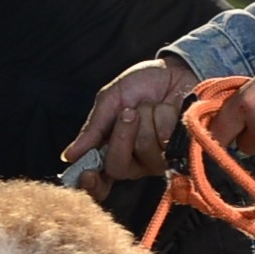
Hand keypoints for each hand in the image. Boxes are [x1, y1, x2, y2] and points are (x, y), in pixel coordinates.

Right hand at [65, 57, 198, 184]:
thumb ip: (93, 128)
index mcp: (112, 152)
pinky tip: (172, 110)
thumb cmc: (143, 85)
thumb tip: (70, 155)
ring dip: (147, 117)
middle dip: (121, 134)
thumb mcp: (111, 99)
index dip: (91, 184)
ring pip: (144, 149)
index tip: (87, 175)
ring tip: (154, 105)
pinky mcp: (184, 152)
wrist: (178, 69)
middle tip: (129, 111)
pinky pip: (167, 139)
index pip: (98, 183)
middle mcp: (136, 163)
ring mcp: (161, 160)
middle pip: (118, 166)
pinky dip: (165, 116)